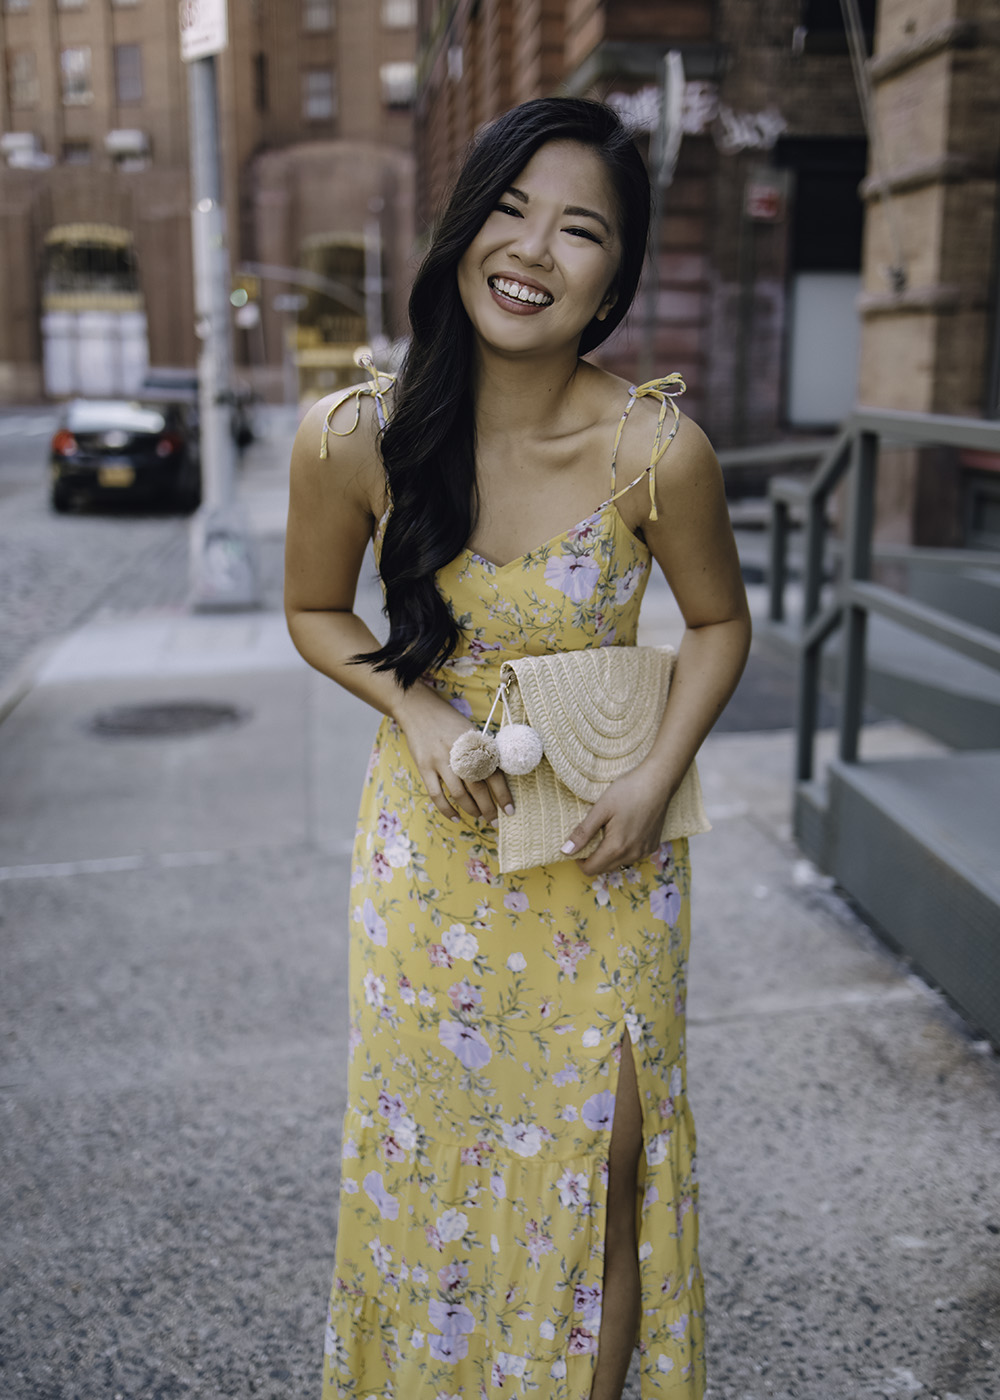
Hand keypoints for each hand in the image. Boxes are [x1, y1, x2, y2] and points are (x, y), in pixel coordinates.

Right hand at [396, 685, 513, 824]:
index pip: (494, 774)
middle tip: (494, 820)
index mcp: (475, 744)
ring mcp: (440, 760)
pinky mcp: (424, 766)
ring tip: (478, 816)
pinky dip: (447, 809)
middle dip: (488, 808)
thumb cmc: (449, 722)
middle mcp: (460, 753)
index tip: (510, 810)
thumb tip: (495, 780)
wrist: (419, 708)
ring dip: (471, 809)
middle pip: (478, 788)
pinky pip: (436, 794)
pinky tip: (456, 817)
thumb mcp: (470, 732)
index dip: (503, 795)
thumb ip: (481, 753)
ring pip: (459, 794)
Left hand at [559, 763, 672, 875]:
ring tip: (606, 831)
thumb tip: (566, 851)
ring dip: (608, 854)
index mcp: (616, 847)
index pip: (591, 869)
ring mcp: (644, 851)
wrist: (658, 781)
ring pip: (619, 863)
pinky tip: (623, 831)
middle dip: (593, 858)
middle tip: (590, 836)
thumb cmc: (628, 791)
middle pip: (604, 868)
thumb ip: (583, 832)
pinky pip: (632, 855)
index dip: (579, 860)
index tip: (577, 844)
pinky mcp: (653, 845)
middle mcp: (632, 855)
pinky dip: (623, 849)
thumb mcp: (601, 809)